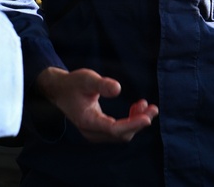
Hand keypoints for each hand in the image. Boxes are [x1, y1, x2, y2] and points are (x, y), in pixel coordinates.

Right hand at [35, 67, 157, 142]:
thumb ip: (101, 84)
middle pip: (121, 134)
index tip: (148, 118)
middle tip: (153, 108)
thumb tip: (118, 89)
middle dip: (139, 123)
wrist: (60, 91)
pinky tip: (137, 108)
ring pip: (122, 134)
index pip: (113, 129)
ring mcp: (95, 134)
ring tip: (147, 106)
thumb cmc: (72, 84)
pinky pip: (119, 131)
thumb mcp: (85, 79)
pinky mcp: (100, 131)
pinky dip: (131, 121)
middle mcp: (91, 132)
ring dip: (136, 122)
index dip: (132, 124)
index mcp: (87, 121)